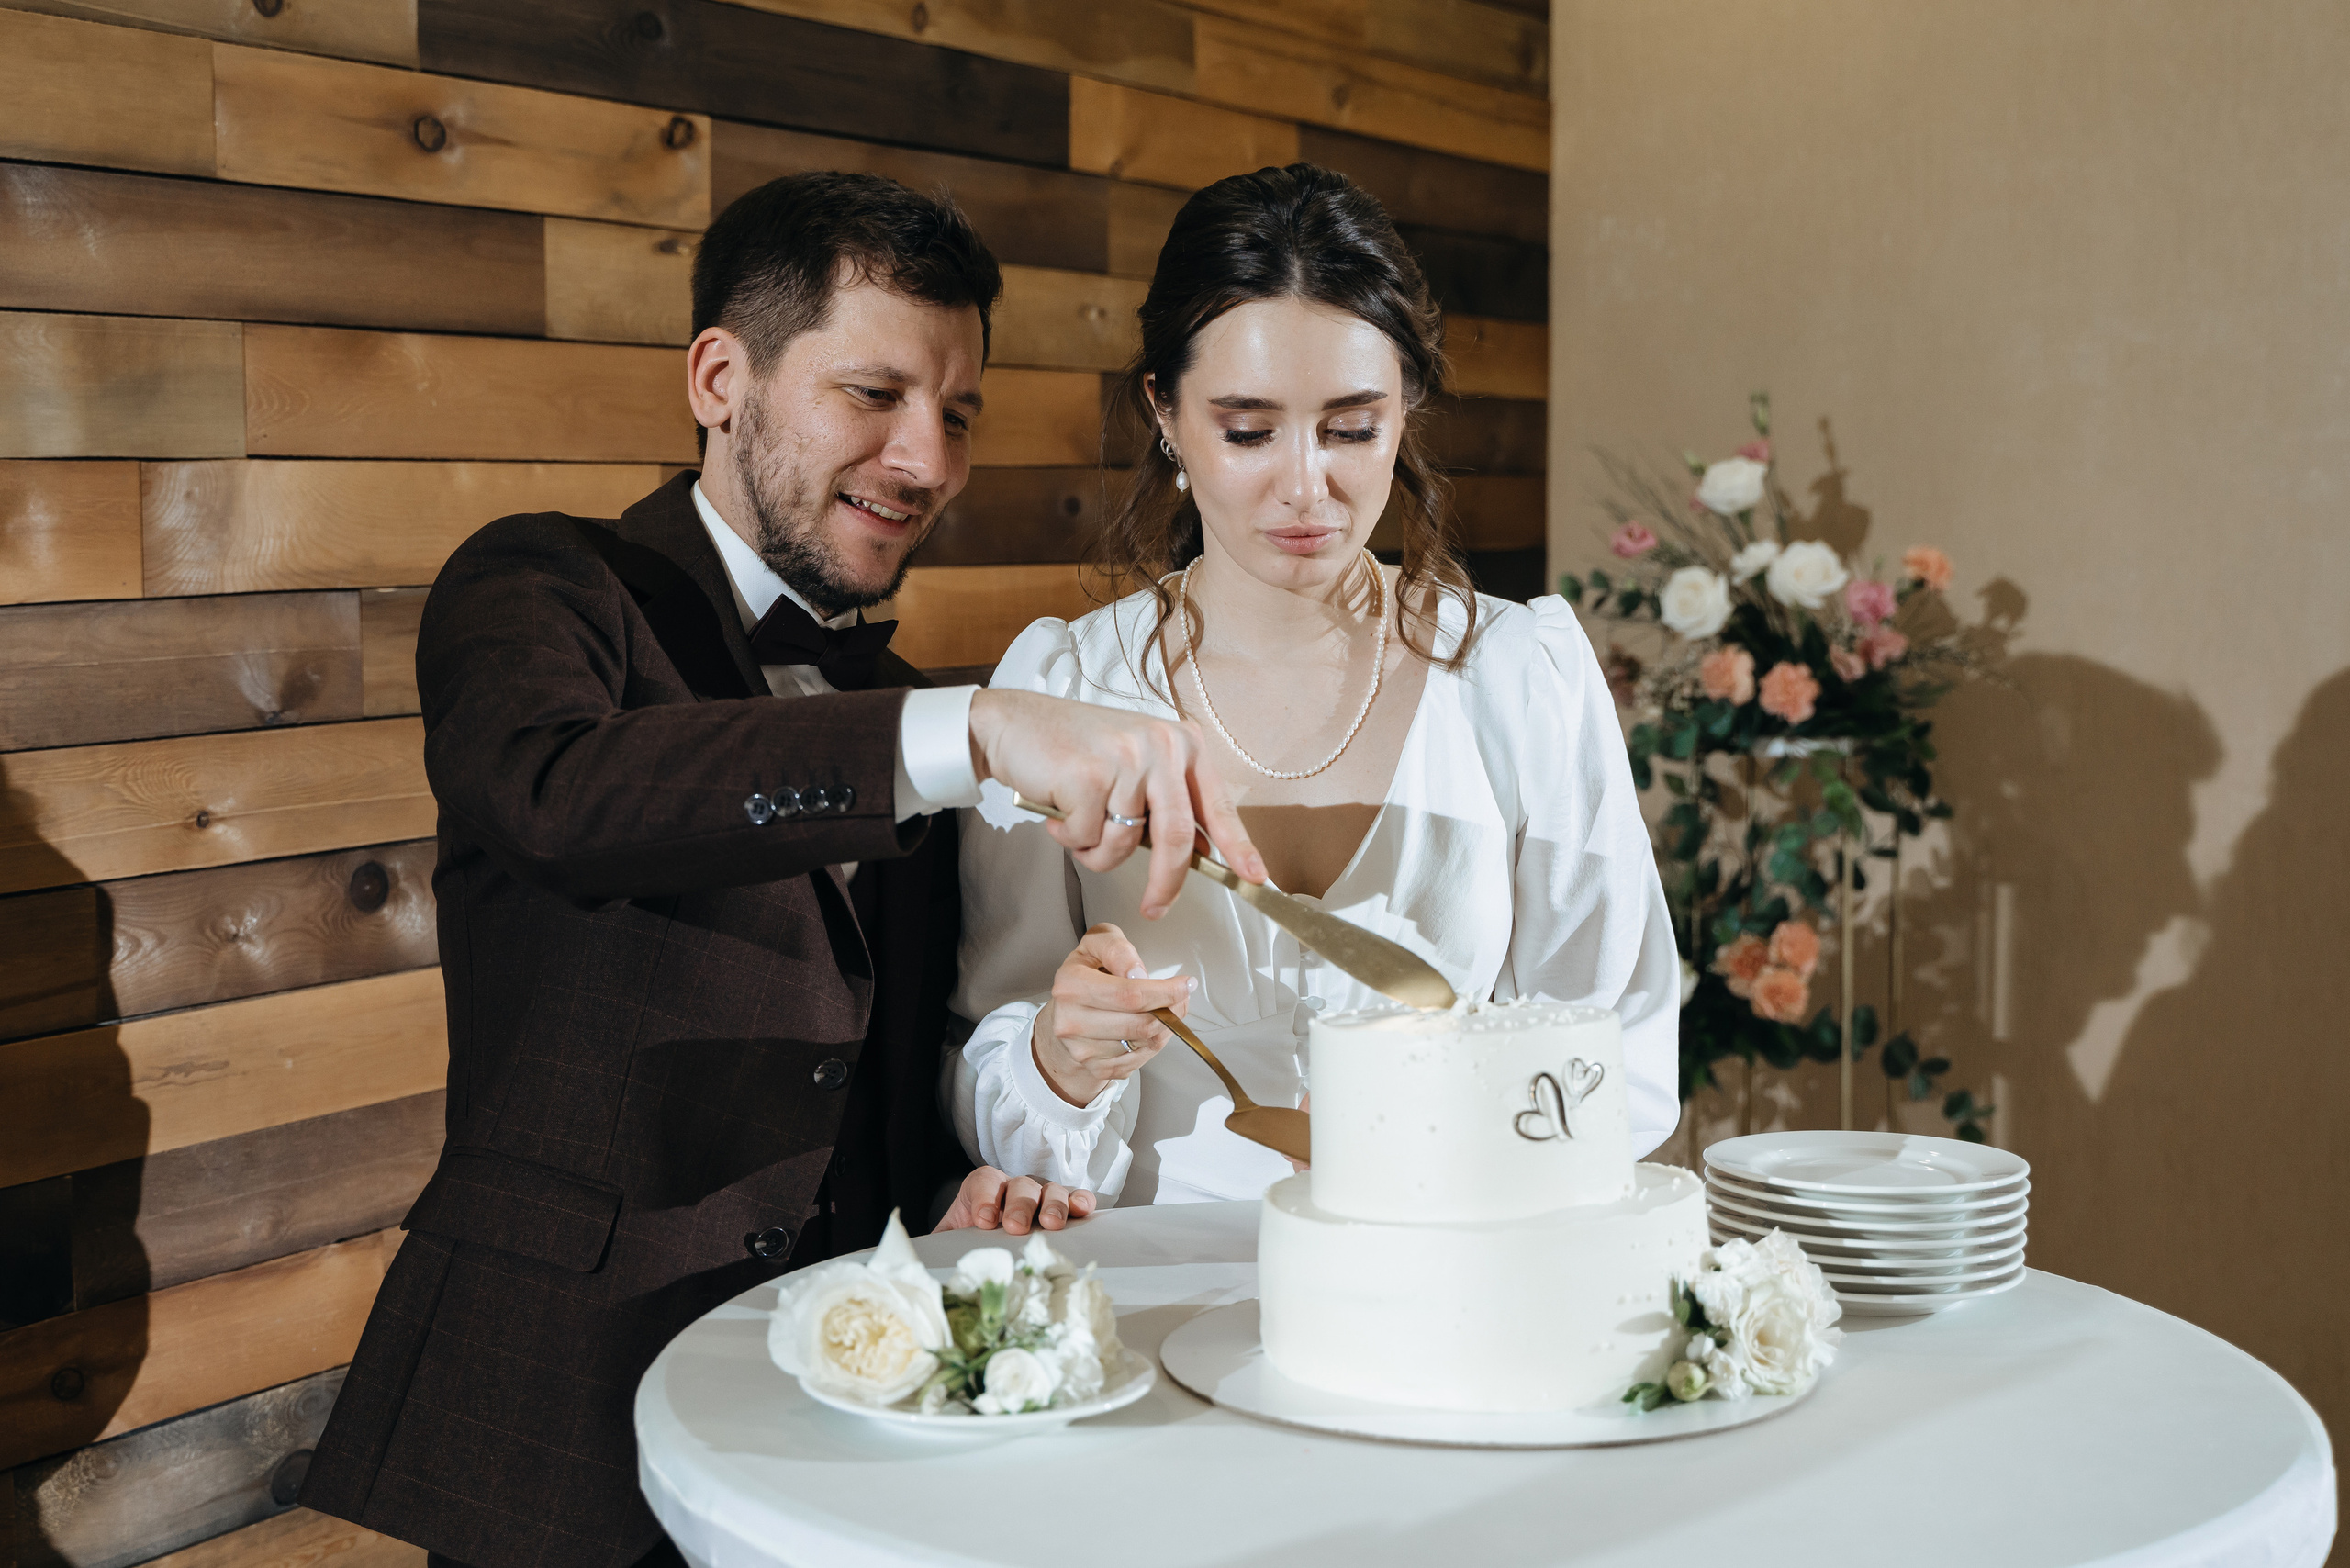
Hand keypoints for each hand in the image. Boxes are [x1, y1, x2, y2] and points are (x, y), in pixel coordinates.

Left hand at [935, 1165, 1096, 1233]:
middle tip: (1015, 1226)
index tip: (984, 1221)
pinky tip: (1082, 1210)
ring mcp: (1040, 1196)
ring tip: (1051, 1224)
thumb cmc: (968, 1245)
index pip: (984, 1182)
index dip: (985, 1197)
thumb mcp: (948, 1243)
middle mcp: (1013, 1188)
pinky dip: (1080, 1201)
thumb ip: (938, 1248)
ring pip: (1049, 1190)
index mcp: (981, 1189)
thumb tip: (922, 1267)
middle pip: (1019, 1185)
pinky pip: (1074, 1197)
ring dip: (1052, 1204)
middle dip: (1018, 1204)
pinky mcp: (1063, 1207)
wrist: (986, 1249)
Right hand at [967, 687, 1263, 918]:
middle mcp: (1160, 746)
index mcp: (1180, 743)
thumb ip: (1166, 803)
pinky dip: (1071, 838)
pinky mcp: (1088, 776)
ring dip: (1096, 851)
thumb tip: (1200, 852)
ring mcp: (1124, 759)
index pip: (1216, 806)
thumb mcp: (1135, 765)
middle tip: (1155, 908)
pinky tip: (1059, 808)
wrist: (1015, 724)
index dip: (1238, 847)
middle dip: (1165, 883)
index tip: (1256, 877)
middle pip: (1176, 837)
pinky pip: (1088, 838)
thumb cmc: (1075, 751)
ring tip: (1078, 822)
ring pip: (1124, 844)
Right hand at [1033, 923, 1193, 1106]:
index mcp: (1071, 986)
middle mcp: (1072, 1022)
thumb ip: (1117, 949)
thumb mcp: (1098, 944)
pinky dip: (1154, 1042)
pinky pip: (1140, 1059)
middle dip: (1172, 1009)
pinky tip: (1150, 1026)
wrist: (1066, 1012)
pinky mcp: (1097, 1068)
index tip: (1185, 984)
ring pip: (1145, 1042)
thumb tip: (1137, 973)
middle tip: (1181, 995)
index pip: (1129, 994)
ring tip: (1164, 1008)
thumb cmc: (1086, 974)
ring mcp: (1083, 1050)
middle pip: (1141, 1023)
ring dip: (1166, 1026)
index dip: (1165, 991)